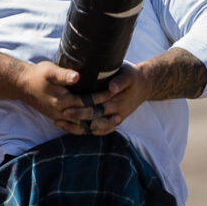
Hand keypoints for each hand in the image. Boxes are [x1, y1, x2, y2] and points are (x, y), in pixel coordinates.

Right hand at [15, 60, 114, 129]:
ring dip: (98, 126)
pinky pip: (75, 128)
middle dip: (104, 114)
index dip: (101, 97)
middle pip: (87, 116)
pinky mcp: (58, 118)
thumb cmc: (37, 75)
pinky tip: (96, 128)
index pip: (87, 101)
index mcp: (62, 101)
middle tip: (120, 113)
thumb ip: (63, 75)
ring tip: (113, 124)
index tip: (113, 93)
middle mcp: (62, 112)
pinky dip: (87, 130)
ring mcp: (60, 117)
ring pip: (82, 126)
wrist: (22, 86)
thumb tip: (77, 77)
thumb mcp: (50, 70)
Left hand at [57, 48, 206, 134]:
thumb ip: (120, 81)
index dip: (81, 107)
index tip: (67, 106)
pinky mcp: (114, 121)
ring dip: (78, 127)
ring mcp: (115, 119)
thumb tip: (111, 88)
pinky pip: (100, 130)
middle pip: (93, 118)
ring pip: (95, 127)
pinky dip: (86, 131)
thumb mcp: (128, 74)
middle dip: (76, 117)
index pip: (96, 106)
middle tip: (61, 114)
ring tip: (61, 123)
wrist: (145, 86)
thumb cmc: (133, 77)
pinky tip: (72, 128)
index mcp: (116, 100)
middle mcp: (115, 112)